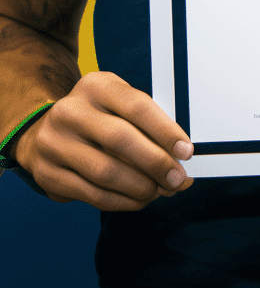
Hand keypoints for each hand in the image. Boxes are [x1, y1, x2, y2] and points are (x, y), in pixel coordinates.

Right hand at [13, 71, 193, 209]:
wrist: (46, 131)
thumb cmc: (97, 116)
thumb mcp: (118, 103)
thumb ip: (148, 123)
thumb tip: (181, 156)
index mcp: (96, 86)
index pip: (137, 106)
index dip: (165, 131)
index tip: (186, 151)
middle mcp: (71, 111)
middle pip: (121, 140)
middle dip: (156, 163)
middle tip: (177, 178)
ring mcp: (54, 143)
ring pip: (106, 171)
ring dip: (140, 186)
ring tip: (160, 191)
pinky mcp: (47, 174)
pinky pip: (91, 194)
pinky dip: (122, 201)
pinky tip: (139, 199)